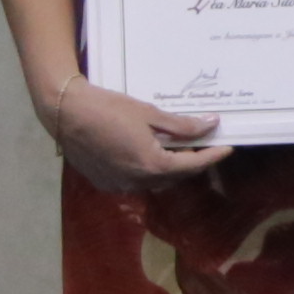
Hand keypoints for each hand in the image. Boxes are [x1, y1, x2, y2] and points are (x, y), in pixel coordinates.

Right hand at [35, 75, 233, 196]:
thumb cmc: (109, 108)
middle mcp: (137, 182)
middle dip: (189, 162)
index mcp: (152, 165)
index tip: (228, 148)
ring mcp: (119, 185)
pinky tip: (144, 153)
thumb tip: (212, 124)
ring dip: (167, 167)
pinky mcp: (105, 183)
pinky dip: (145, 170)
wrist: (66, 112)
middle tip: (200, 144)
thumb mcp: (149, 113)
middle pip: (174, 176)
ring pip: (154, 181)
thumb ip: (182, 125)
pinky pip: (134, 181)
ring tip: (173, 147)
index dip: (212, 156)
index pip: (192, 166)